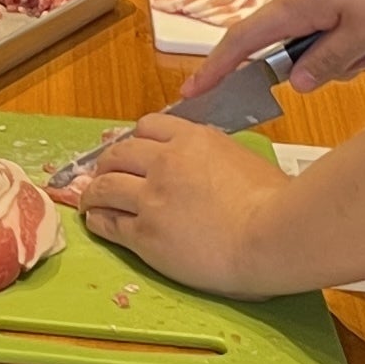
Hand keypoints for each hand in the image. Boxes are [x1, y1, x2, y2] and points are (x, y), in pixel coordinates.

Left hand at [70, 112, 295, 295]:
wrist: (271, 237)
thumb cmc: (275, 203)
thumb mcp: (244, 159)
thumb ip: (215, 154)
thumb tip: (207, 161)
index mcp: (193, 139)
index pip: (147, 126)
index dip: (135, 140)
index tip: (131, 152)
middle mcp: (165, 162)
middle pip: (118, 153)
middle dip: (107, 163)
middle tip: (104, 174)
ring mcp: (151, 198)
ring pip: (104, 186)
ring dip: (92, 192)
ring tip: (90, 200)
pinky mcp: (145, 234)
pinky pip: (108, 223)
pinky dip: (97, 220)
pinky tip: (96, 222)